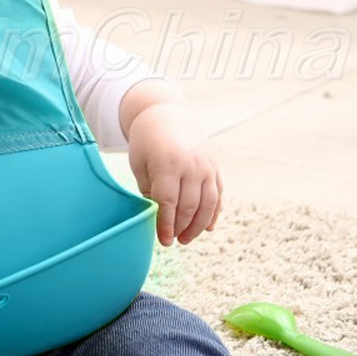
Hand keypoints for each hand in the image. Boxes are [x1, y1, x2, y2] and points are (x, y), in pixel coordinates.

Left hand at [126, 100, 221, 246]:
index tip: (163, 242)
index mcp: (168, 164)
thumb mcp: (139, 163)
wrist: (166, 114)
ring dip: (199, 225)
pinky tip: (207, 227)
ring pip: (208, 204)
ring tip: (187, 239)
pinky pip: (217, 194)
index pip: (168, 203)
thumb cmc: (146, 141)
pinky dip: (214, 213)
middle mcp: (191, 165)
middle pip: (190, 206)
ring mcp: (206, 166)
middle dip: (182, 228)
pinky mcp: (214, 166)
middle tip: (173, 241)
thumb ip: (149, 190)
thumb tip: (159, 216)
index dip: (166, 225)